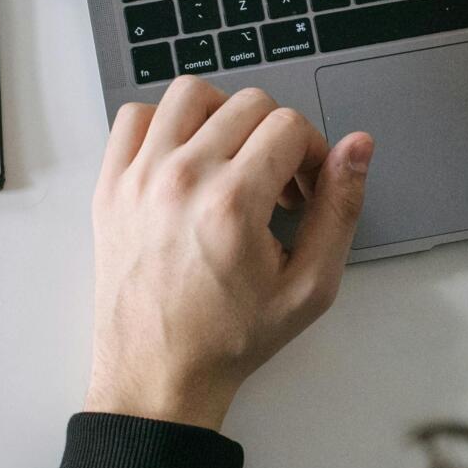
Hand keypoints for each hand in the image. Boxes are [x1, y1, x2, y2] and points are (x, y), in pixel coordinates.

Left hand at [87, 80, 371, 430]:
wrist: (158, 374)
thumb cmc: (229, 337)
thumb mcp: (309, 286)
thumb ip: (340, 210)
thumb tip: (357, 148)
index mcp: (232, 202)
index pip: (290, 125)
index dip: (314, 152)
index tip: (306, 189)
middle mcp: (182, 179)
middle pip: (248, 103)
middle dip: (276, 137)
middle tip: (277, 186)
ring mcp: (139, 178)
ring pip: (190, 93)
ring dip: (223, 116)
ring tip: (233, 160)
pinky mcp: (110, 186)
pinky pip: (135, 117)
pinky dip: (164, 125)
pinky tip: (185, 160)